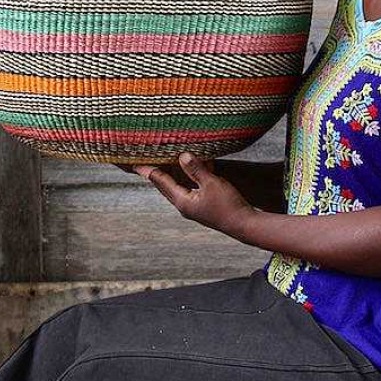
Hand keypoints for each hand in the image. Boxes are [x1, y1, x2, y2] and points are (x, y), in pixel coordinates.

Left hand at [133, 151, 256, 241]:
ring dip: (176, 172)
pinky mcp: (204, 205)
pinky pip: (193, 187)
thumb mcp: (211, 183)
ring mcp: (194, 206)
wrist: (244, 224)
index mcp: (182, 201)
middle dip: (158, 172)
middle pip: (167, 185)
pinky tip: (199, 164)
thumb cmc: (228, 205)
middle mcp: (184, 205)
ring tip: (167, 160)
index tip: (136, 164)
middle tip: (146, 160)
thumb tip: (182, 156)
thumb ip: (196, 169)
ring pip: (180, 185)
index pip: (162, 182)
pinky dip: (192, 176)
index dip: (150, 171)